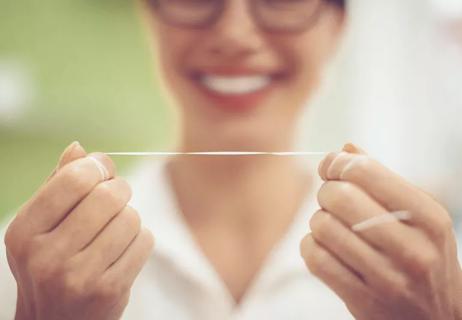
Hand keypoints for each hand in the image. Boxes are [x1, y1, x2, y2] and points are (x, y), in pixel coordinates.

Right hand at [4, 142, 153, 319]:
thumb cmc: (52, 262)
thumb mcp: (41, 225)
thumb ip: (58, 184)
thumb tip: (79, 147)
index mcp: (25, 231)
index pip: (74, 178)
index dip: (98, 167)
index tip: (102, 171)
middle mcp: (47, 256)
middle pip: (109, 195)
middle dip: (119, 189)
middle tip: (115, 197)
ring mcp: (79, 276)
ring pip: (131, 217)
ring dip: (129, 218)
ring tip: (114, 231)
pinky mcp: (109, 290)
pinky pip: (145, 241)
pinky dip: (140, 240)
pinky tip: (122, 251)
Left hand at [300, 143, 461, 319]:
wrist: (436, 318)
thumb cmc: (422, 255)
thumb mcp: (419, 216)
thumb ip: (382, 179)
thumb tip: (345, 148)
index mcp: (428, 217)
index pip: (366, 171)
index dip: (338, 163)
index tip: (331, 169)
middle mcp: (412, 248)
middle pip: (339, 197)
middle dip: (326, 191)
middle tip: (332, 199)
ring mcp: (388, 278)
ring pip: (322, 227)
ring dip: (318, 221)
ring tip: (332, 226)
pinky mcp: (363, 301)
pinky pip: (315, 258)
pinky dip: (310, 246)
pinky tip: (324, 247)